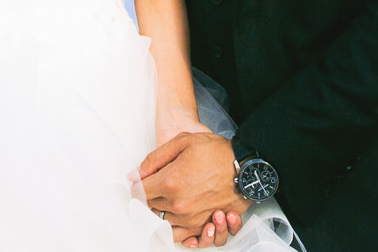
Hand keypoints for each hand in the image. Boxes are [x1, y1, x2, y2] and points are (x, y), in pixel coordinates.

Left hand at [136, 131, 251, 247]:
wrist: (244, 166)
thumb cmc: (215, 151)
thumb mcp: (182, 142)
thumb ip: (154, 160)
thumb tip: (133, 175)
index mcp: (169, 182)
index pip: (140, 191)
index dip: (138, 184)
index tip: (143, 180)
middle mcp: (178, 204)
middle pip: (150, 206)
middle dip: (151, 196)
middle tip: (159, 185)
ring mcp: (191, 218)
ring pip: (163, 221)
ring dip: (163, 211)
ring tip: (171, 198)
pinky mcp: (203, 225)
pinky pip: (182, 235)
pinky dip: (177, 227)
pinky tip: (179, 215)